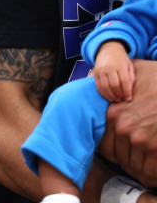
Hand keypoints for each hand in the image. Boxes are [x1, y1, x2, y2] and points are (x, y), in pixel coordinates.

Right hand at [94, 41, 134, 101]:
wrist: (108, 49)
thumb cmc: (121, 59)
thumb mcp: (129, 65)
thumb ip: (131, 78)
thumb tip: (129, 91)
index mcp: (119, 66)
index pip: (124, 81)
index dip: (126, 91)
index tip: (128, 98)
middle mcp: (109, 68)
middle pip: (114, 85)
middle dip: (119, 95)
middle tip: (122, 99)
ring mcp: (100, 70)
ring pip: (105, 87)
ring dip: (111, 96)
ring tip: (116, 99)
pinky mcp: (95, 73)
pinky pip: (98, 86)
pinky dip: (103, 93)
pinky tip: (108, 97)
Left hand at [100, 60, 156, 187]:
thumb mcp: (134, 71)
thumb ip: (116, 78)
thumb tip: (96, 76)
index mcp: (113, 113)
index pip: (104, 144)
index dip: (114, 152)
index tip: (121, 155)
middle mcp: (122, 128)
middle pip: (119, 158)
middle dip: (128, 164)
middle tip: (136, 166)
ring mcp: (140, 140)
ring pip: (134, 167)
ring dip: (140, 172)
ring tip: (145, 173)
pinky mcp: (155, 148)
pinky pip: (150, 171)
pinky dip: (152, 176)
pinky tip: (153, 176)